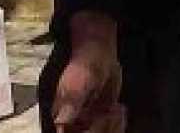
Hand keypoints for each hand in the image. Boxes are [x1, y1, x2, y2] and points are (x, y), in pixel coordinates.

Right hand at [53, 12, 125, 132]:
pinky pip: (111, 128)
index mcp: (63, 117)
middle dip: (101, 129)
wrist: (98, 54)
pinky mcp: (103, 115)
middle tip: (109, 113)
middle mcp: (75, 122)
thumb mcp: (75, 85)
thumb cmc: (82, 67)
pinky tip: (119, 108)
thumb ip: (70, 104)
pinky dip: (118, 122)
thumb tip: (60, 123)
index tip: (93, 123)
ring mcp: (90, 119)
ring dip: (112, 126)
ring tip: (116, 109)